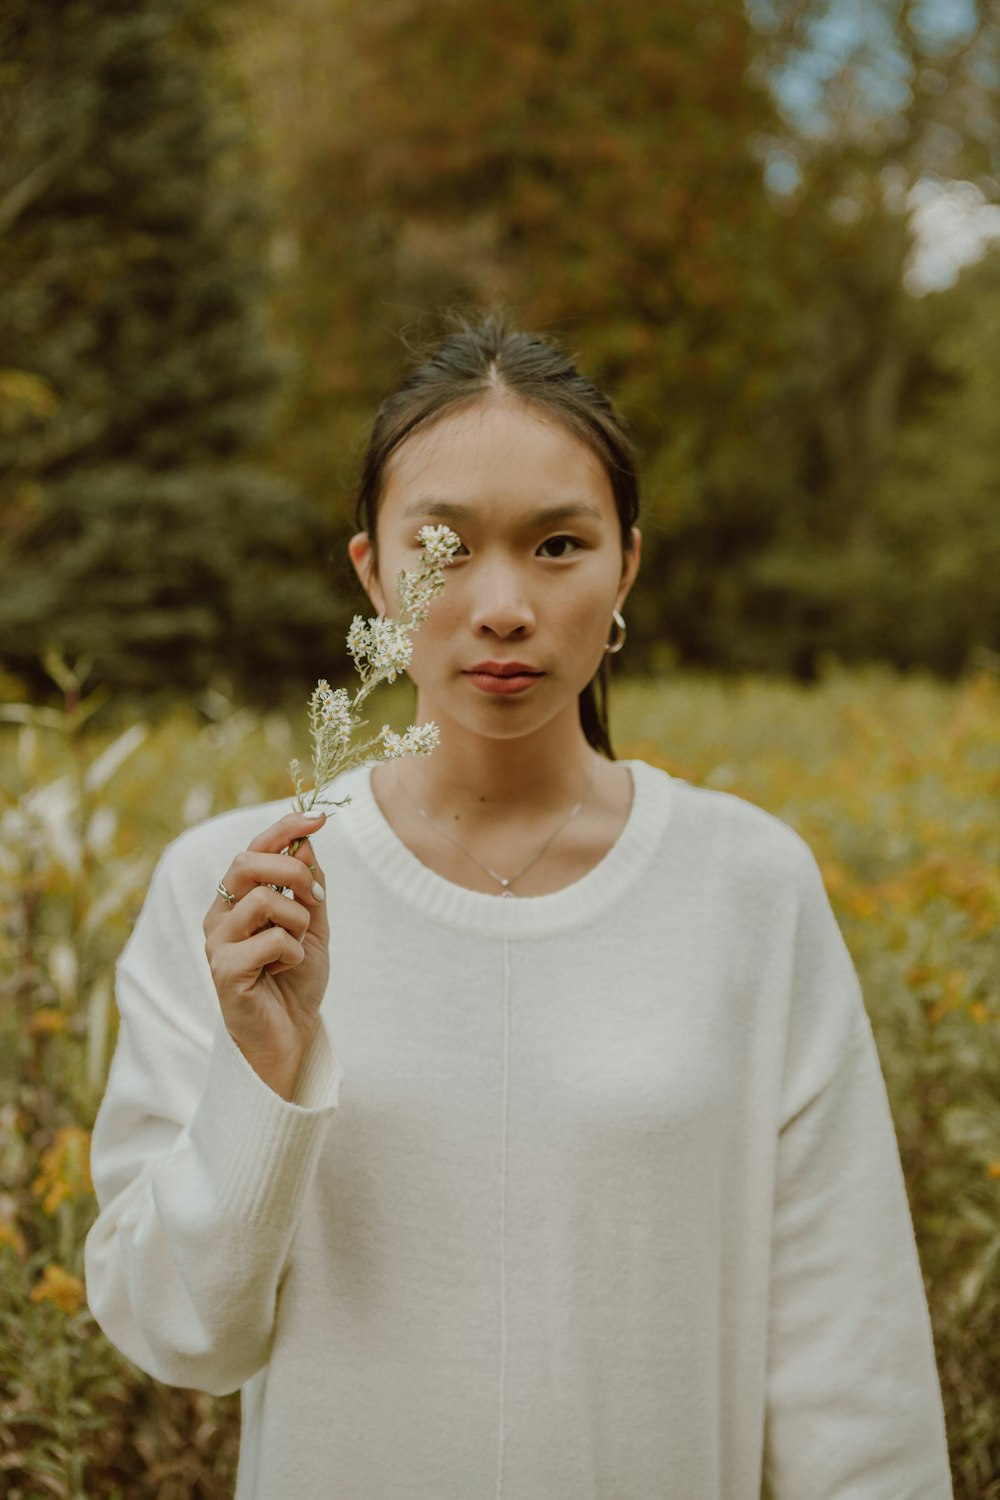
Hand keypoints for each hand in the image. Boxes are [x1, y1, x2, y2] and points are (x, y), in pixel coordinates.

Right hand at [204, 811, 329, 1098]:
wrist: (290, 1038)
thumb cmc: (295, 982)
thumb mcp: (312, 926)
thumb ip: (309, 886)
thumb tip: (307, 839)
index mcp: (236, 900)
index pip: (253, 848)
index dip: (285, 828)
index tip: (320, 817)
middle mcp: (219, 915)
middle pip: (248, 862)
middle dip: (294, 871)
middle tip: (318, 899)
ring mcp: (217, 942)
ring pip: (264, 900)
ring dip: (298, 921)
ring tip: (298, 947)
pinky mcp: (224, 971)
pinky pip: (271, 940)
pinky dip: (293, 953)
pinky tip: (285, 971)